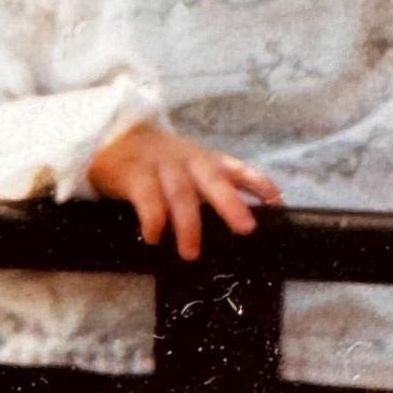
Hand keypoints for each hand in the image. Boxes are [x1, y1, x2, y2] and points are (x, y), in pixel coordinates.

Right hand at [86, 121, 282, 261]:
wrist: (116, 139)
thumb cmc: (161, 164)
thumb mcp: (193, 168)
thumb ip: (217, 188)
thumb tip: (248, 221)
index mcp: (207, 161)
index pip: (239, 169)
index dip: (259, 184)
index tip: (277, 203)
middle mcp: (189, 161)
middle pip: (213, 180)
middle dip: (231, 204)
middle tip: (246, 229)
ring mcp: (162, 166)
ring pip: (180, 193)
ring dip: (188, 224)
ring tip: (190, 253)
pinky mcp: (135, 175)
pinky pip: (147, 197)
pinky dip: (152, 219)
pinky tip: (154, 238)